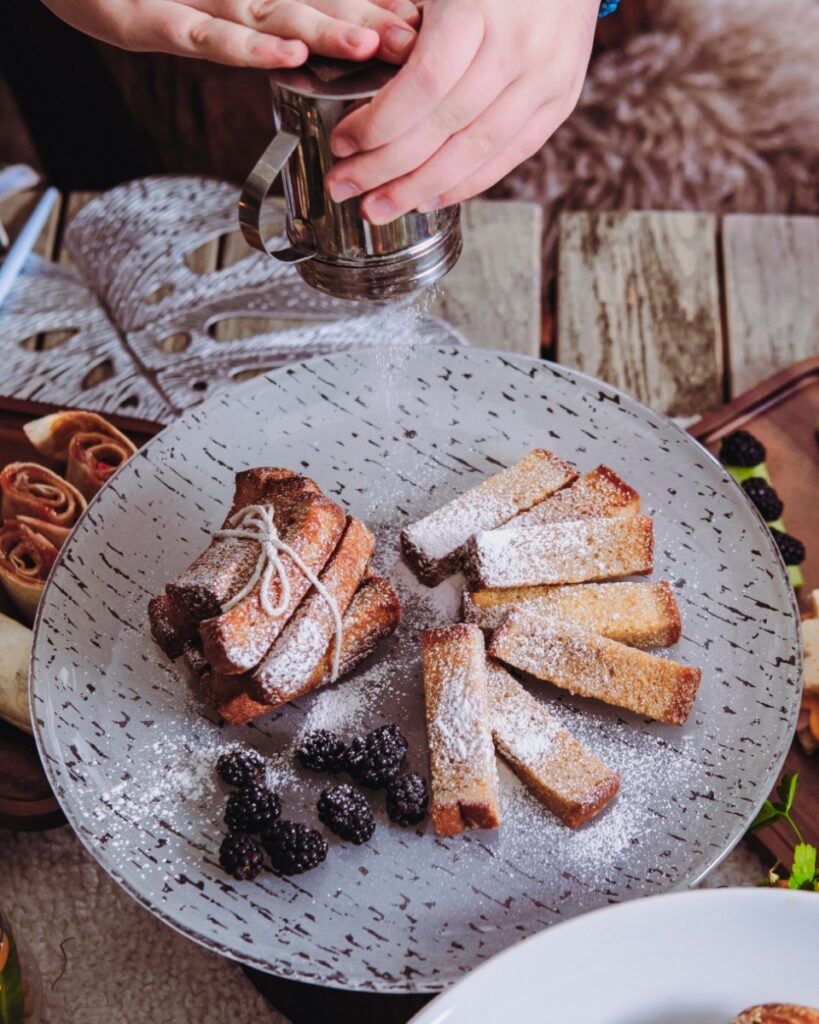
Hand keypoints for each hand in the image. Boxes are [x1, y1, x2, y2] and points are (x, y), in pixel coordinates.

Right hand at [41, 0, 419, 67]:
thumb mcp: (213, 9)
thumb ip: (262, 15)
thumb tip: (311, 33)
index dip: (374, 9)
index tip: (422, 24)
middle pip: (313, 6)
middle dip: (369, 24)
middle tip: (418, 39)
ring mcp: (197, 2)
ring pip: (272, 16)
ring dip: (325, 31)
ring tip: (372, 45)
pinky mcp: (152, 19)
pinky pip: (208, 36)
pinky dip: (250, 48)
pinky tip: (289, 53)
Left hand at [324, 0, 597, 221]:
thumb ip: (404, 29)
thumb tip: (360, 96)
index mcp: (479, 7)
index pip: (423, 85)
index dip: (379, 124)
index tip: (343, 143)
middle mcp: (518, 48)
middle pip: (445, 128)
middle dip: (387, 168)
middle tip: (344, 188)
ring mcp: (545, 78)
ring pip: (476, 152)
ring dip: (420, 187)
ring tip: (379, 206)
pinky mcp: (560, 100)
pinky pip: (509, 155)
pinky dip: (466, 183)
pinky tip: (427, 197)